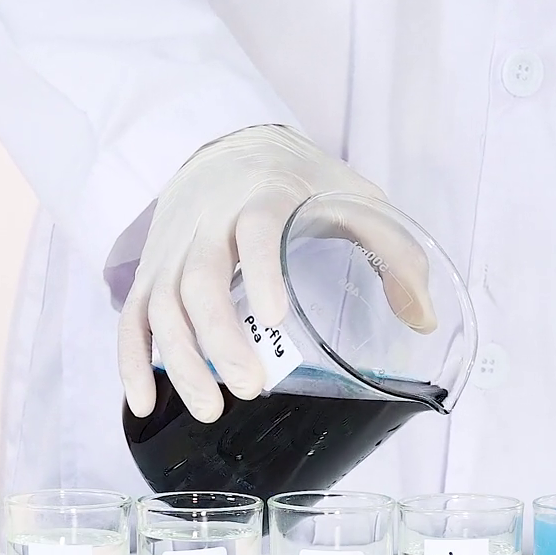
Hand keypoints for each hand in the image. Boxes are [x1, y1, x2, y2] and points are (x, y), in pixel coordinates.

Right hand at [118, 125, 434, 422]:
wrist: (230, 146)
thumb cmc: (301, 183)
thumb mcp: (355, 199)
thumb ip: (395, 252)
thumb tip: (424, 319)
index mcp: (264, 197)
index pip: (257, 229)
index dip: (261, 269)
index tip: (275, 316)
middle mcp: (210, 221)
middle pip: (199, 278)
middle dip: (219, 337)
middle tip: (251, 386)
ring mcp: (174, 247)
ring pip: (161, 302)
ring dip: (180, 359)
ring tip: (211, 407)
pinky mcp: (154, 269)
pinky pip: (132, 315)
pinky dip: (131, 359)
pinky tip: (143, 403)